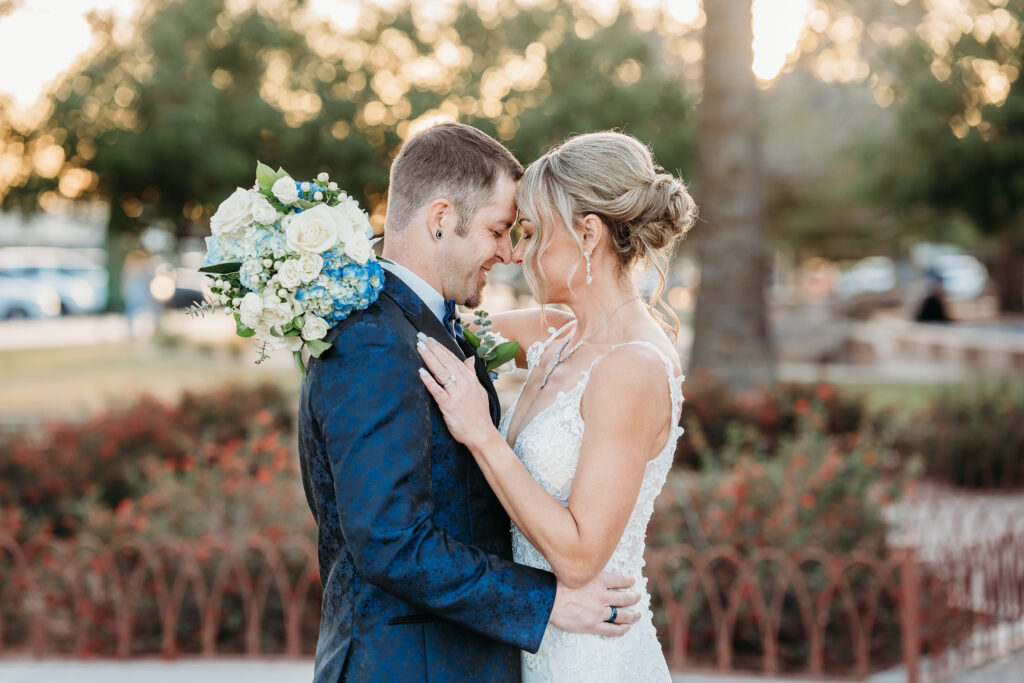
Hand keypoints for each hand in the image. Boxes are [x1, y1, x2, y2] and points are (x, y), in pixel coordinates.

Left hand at [416, 333, 495, 449]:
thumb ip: (471, 373)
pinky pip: (437, 390)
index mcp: (470, 379)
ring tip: (419, 346)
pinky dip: (429, 380)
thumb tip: (469, 359)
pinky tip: (421, 371)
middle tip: (420, 336)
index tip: (430, 338)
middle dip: (432, 348)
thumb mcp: (479, 390)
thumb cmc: (479, 414)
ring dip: (429, 358)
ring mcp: (456, 394)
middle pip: (446, 362)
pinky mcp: (449, 405)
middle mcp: (463, 383)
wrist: (481, 434)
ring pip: (441, 372)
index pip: (453, 359)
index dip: (441, 348)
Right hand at [548, 572, 640, 636]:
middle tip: (637, 597)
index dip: (628, 580)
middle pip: (625, 597)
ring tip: (637, 614)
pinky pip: (612, 630)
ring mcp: (598, 612)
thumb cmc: (556, 584)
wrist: (547, 601)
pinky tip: (626, 628)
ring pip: (622, 615)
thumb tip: (589, 569)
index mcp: (598, 579)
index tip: (632, 580)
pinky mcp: (592, 625)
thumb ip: (586, 573)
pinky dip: (621, 629)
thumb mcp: (574, 572)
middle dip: (634, 597)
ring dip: (633, 615)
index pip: (620, 579)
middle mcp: (601, 595)